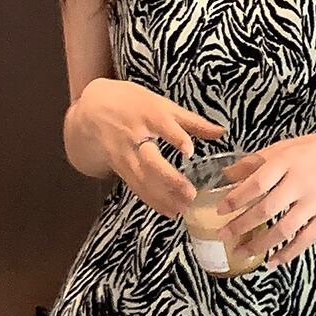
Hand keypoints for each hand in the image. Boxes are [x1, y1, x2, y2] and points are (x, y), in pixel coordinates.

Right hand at [77, 79, 226, 217]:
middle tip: (191, 194)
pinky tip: (169, 212)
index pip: (163, 126)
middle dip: (169, 179)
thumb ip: (192, 121)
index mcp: (149, 115)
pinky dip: (152, 201)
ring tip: (184, 209)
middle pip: (150, 159)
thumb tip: (222, 131)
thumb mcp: (162, 105)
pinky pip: (136, 186)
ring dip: (162, 196)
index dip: (175, 138)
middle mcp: (134, 135)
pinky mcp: (119, 167)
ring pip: (142, 179)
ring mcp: (124, 153)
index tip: (189, 150)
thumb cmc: (133, 104)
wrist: (93, 109)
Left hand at [213, 124, 315, 269]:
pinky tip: (272, 261)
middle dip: (241, 225)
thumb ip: (255, 162)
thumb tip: (226, 176)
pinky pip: (306, 239)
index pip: (256, 184)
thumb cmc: (314, 149)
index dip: (236, 199)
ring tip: (241, 252)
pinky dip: (287, 253)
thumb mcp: (283, 147)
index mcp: (287, 162)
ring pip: (284, 229)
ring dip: (260, 245)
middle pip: (266, 209)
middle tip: (224, 236)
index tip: (220, 211)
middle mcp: (301, 182)